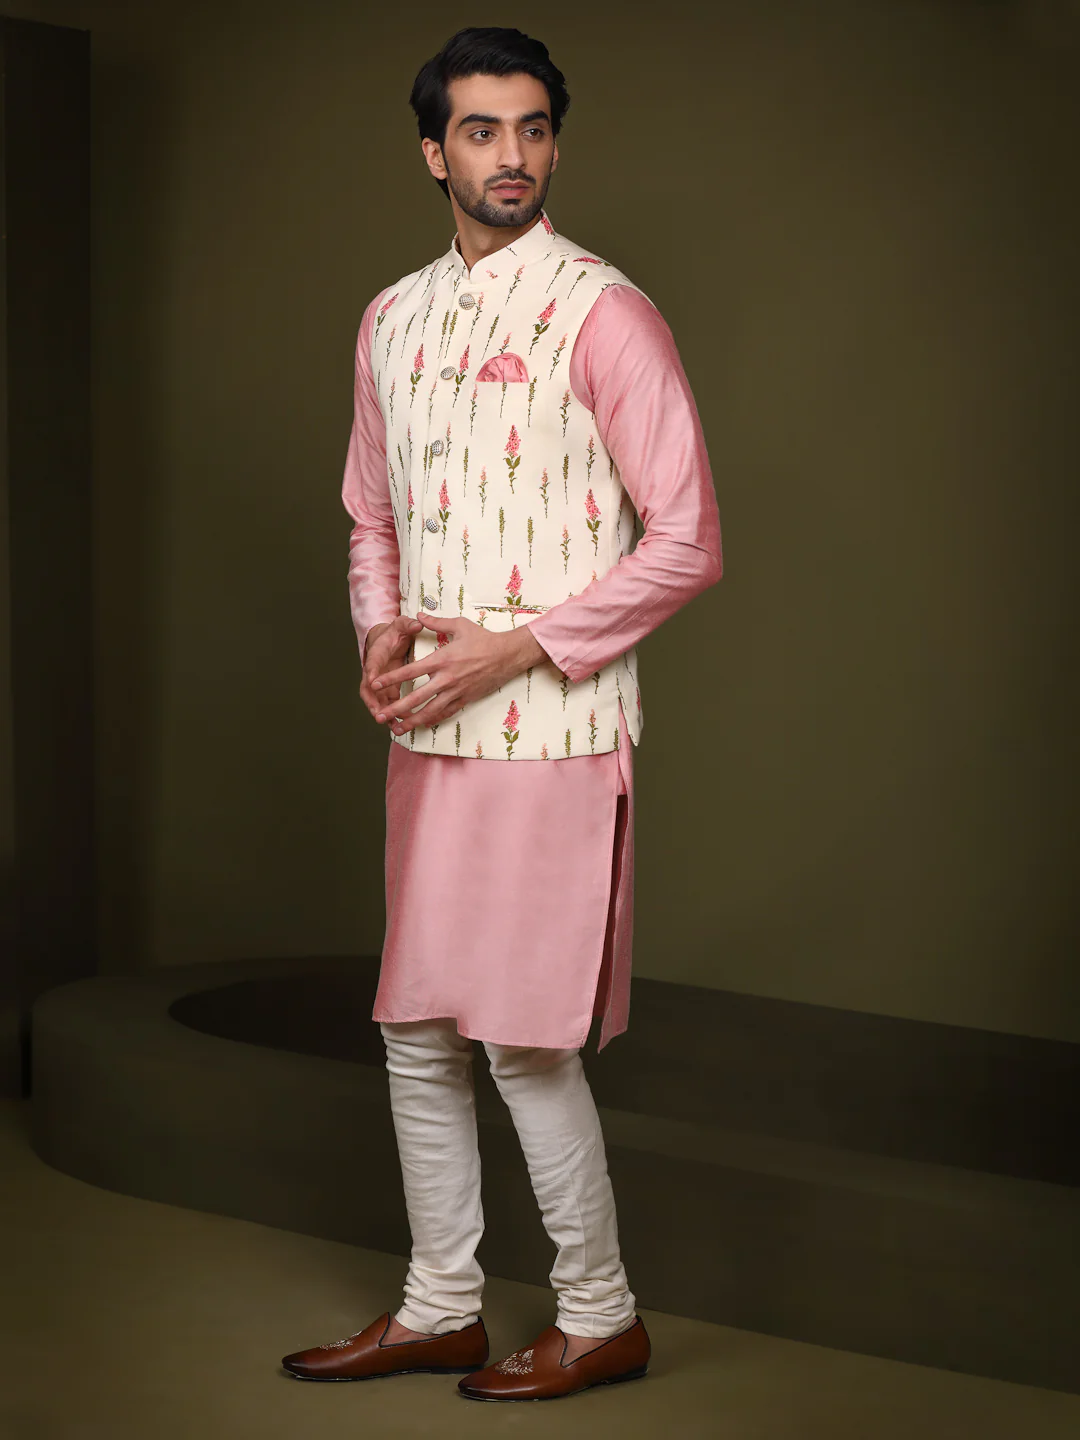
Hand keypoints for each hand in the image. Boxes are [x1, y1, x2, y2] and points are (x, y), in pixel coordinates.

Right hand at [359, 616, 423, 722]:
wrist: (390, 640)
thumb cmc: (395, 633)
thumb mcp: (401, 625)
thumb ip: (408, 624)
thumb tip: (417, 623)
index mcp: (377, 654)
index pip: (371, 664)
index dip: (371, 673)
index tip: (372, 682)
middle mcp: (375, 671)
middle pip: (369, 690)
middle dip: (374, 704)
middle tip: (380, 715)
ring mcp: (380, 683)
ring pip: (378, 702)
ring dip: (384, 715)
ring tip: (393, 727)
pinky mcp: (388, 690)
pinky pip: (389, 705)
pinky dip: (395, 715)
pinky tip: (404, 725)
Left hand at [371, 611, 544, 735]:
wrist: (508, 655)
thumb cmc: (484, 638)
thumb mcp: (459, 625)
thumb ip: (436, 622)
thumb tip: (419, 615)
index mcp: (442, 659)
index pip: (411, 671)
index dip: (391, 679)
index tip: (375, 684)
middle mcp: (447, 679)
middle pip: (416, 697)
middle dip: (396, 708)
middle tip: (380, 715)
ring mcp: (456, 692)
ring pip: (430, 711)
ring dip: (412, 721)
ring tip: (397, 729)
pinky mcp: (466, 699)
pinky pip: (446, 713)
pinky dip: (432, 720)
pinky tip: (421, 725)